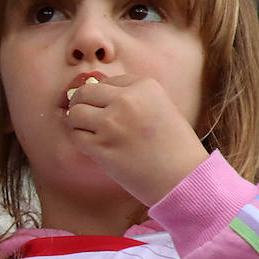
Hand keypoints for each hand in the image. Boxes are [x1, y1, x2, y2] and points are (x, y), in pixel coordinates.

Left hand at [65, 75, 208, 206]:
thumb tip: (98, 94)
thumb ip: (134, 97)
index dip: (103, 95)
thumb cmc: (174, 146)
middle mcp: (126, 100)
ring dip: (76, 121)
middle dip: (82, 102)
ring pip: (75, 113)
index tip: (106, 107)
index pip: (108, 81)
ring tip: (87, 130)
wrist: (183, 177)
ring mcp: (112, 123)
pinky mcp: (101, 146)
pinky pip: (76, 136)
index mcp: (145, 86)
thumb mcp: (162, 107)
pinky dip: (79, 139)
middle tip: (85, 114)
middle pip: (86, 92)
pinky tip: (91, 144)